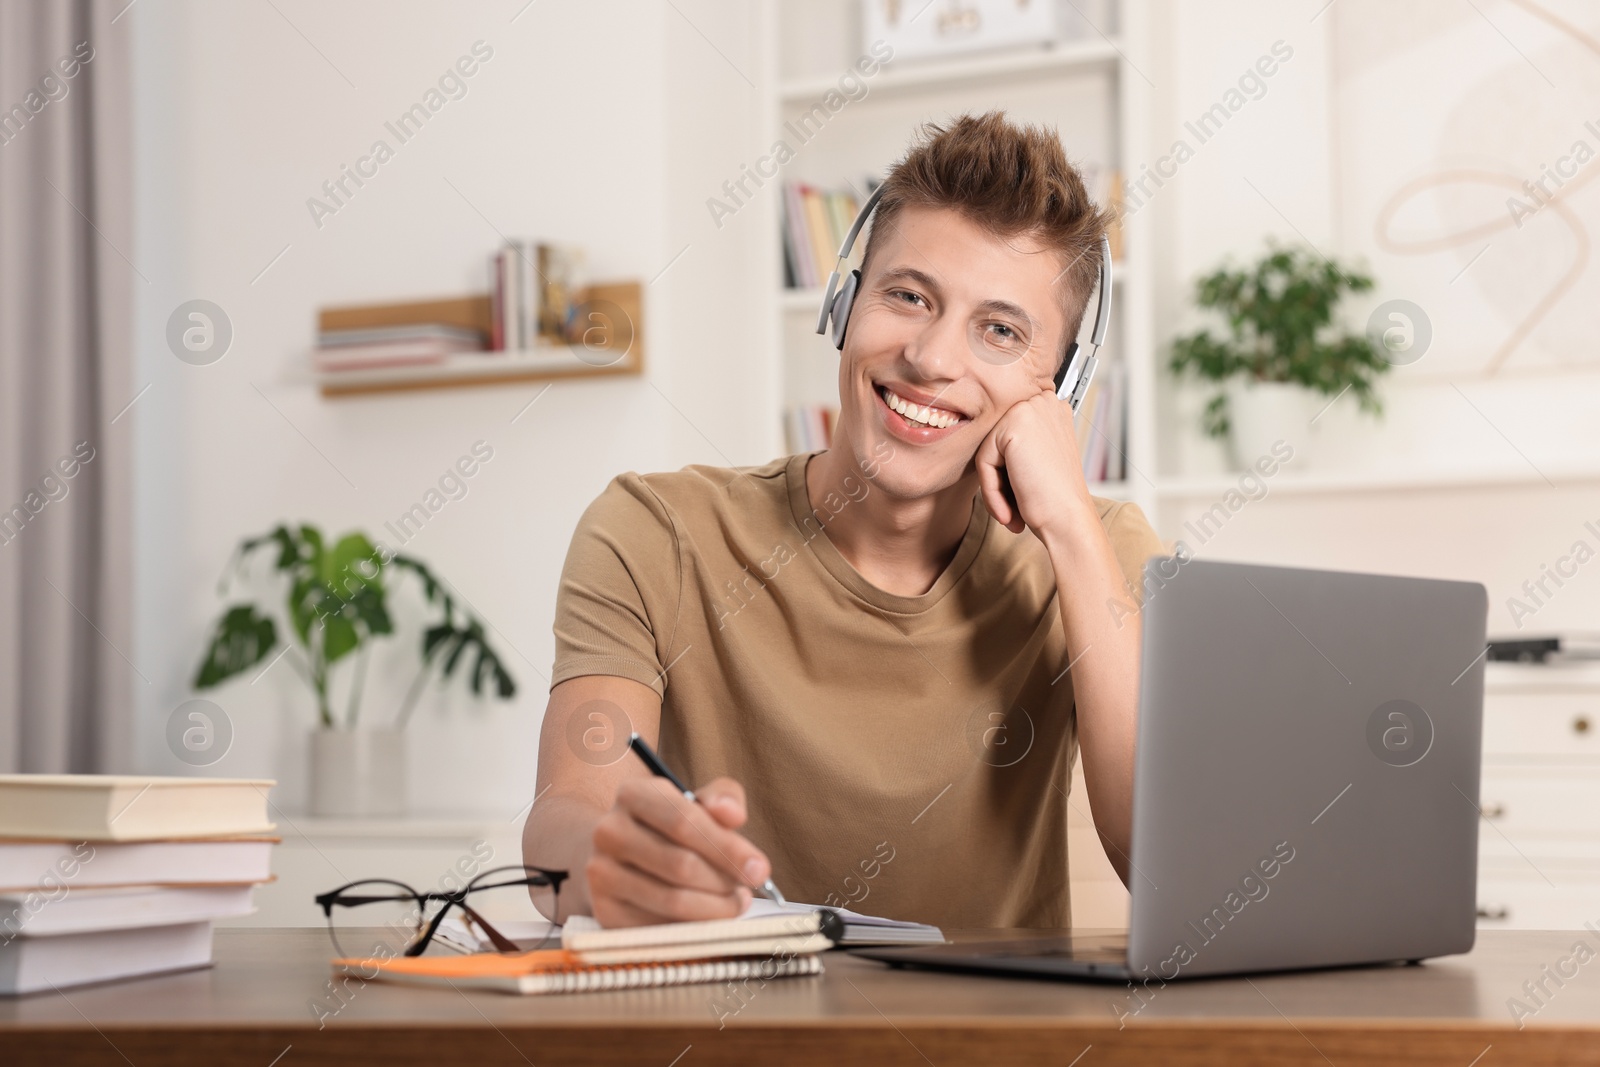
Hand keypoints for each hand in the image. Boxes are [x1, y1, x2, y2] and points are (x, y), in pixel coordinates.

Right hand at [586, 776, 772, 926]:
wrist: (619, 854)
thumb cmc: (669, 825)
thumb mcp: (696, 800)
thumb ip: (723, 797)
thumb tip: (732, 814)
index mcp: (632, 794)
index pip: (684, 822)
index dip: (727, 849)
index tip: (760, 869)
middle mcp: (608, 832)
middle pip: (681, 865)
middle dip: (724, 882)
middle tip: (748, 889)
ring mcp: (601, 874)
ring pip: (672, 901)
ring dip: (715, 908)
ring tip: (734, 902)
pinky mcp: (604, 911)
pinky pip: (659, 928)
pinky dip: (692, 928)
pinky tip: (707, 917)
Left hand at [974, 389, 1095, 539]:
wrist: (1069, 521)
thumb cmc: (1057, 499)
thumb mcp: (1037, 460)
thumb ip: (1016, 444)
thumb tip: (989, 446)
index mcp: (1052, 408)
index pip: (1008, 435)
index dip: (1009, 470)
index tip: (1018, 498)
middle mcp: (1043, 402)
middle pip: (997, 442)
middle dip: (1000, 479)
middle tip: (1013, 510)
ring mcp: (1029, 410)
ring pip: (988, 452)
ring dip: (995, 489)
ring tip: (1012, 514)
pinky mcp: (1013, 427)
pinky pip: (983, 461)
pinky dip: (991, 492)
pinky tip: (1010, 511)